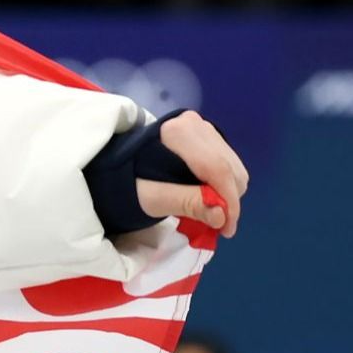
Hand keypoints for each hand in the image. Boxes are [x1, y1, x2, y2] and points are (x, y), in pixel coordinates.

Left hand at [136, 110, 248, 237]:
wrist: (118, 165)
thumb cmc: (130, 181)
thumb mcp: (153, 197)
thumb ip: (187, 203)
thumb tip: (221, 215)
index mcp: (179, 132)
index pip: (217, 168)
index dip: (229, 201)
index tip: (227, 228)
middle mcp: (196, 124)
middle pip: (230, 168)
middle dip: (229, 201)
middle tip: (219, 226)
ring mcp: (203, 128)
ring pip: (234, 167)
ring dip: (228, 194)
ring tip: (211, 212)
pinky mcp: (207, 136)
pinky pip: (229, 164)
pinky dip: (224, 185)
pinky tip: (209, 197)